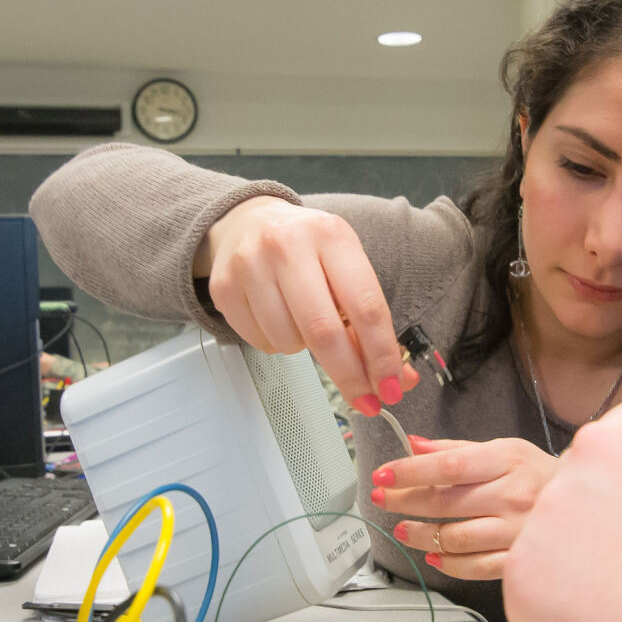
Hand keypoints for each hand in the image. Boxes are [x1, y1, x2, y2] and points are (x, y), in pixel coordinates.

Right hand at [202, 196, 417, 413]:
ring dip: (305, 350)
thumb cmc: (307, 249)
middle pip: (324, 332)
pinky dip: (277, 344)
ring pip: (289, 342)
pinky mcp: (224, 288)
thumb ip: (370, 321)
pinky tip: (278, 318)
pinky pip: (260, 343)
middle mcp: (287, 245)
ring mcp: (250, 266)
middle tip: (364, 399)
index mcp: (331, 235)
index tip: (391, 387)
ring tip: (304, 323)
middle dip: (349, 375)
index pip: (365, 306)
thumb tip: (397, 378)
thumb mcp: (345, 267)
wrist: (248, 222)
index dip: (381, 355)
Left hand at [370, 436, 557, 580]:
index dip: (409, 471)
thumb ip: (457, 449)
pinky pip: (474, 566)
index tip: (383, 475)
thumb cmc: (540, 476)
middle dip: (405, 501)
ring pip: (455, 538)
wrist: (588, 505)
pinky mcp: (520, 559)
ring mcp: (518, 531)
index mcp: (508, 460)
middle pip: (445, 501)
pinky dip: (447, 562)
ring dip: (420, 535)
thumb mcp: (504, 450)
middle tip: (384, 499)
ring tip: (403, 529)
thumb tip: (413, 445)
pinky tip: (433, 554)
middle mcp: (513, 495)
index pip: (448, 465)